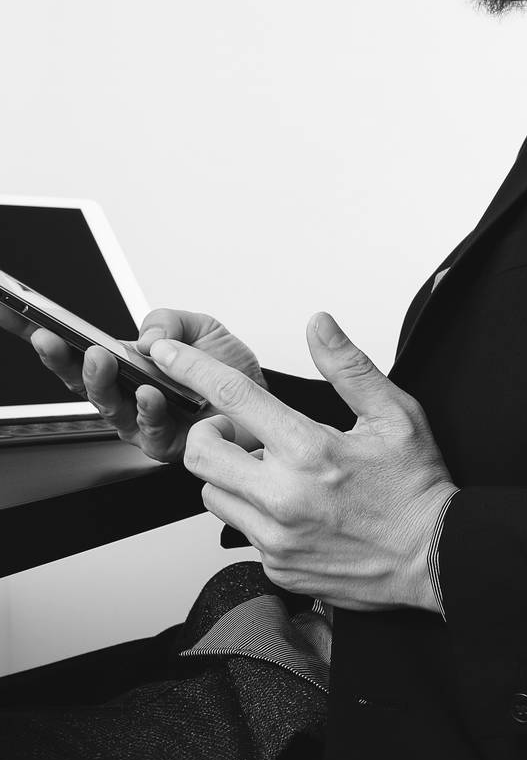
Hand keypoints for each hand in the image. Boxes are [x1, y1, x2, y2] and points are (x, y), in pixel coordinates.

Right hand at [0, 305, 263, 464]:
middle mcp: (127, 395)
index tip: (14, 313)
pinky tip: (149, 393)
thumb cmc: (231, 372)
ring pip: (108, 406)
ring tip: (101, 360)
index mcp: (127, 365)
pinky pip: (150, 431)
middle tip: (55, 339)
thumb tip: (148, 336)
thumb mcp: (203, 329)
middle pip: (78, 381)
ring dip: (100, 381)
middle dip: (61, 359)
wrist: (267, 405)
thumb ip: (171, 322)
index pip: (75, 350)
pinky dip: (148, 410)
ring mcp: (142, 422)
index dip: (44, 336)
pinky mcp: (166, 446)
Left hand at [150, 312, 457, 613]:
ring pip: (213, 495)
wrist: (434, 557)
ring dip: (231, 477)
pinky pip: (242, 531)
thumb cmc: (417, 488)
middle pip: (200, 453)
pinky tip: (296, 511)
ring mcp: (276, 536)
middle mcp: (284, 496)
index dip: (193, 368)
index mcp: (310, 451)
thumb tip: (319, 327)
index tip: (169, 355)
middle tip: (242, 433)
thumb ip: (350, 368)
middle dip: (210, 433)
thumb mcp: (396, 416)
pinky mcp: (277, 565)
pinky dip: (257, 515)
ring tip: (274, 474)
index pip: (233, 396)